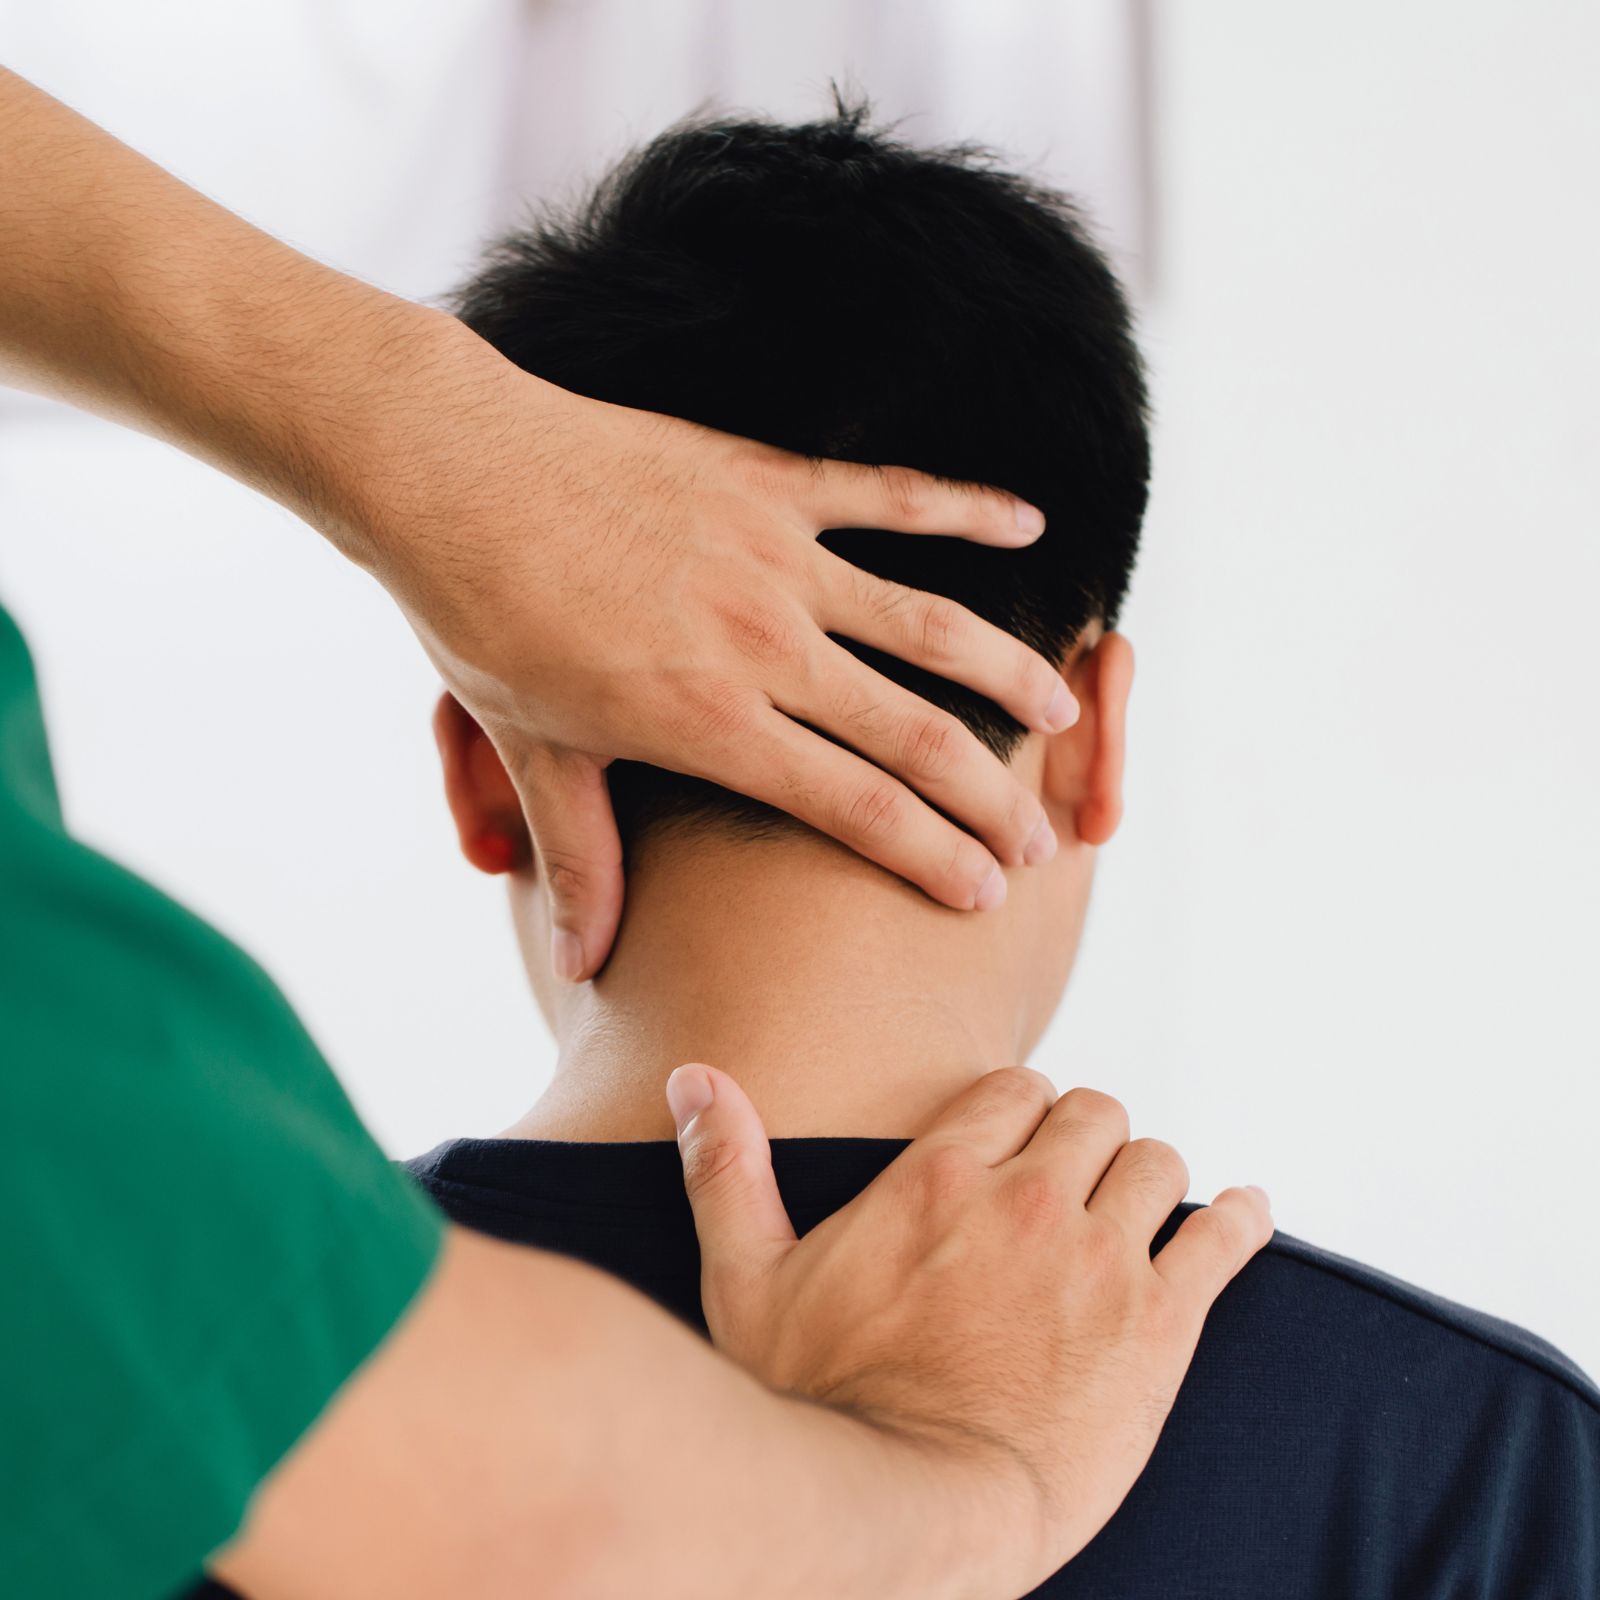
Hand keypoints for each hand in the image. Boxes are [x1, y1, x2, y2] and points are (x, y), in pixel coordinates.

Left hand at [351, 315, 1074, 981]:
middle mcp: (764, 646)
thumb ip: (580, 859)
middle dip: (992, 794)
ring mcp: (776, 558)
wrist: (452, 473)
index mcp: (712, 724)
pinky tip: (1033, 524)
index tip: (987, 891)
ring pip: (928, 624)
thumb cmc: (483, 616)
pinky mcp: (771, 482)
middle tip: (1046, 838)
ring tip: (1064, 707)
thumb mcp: (531, 749)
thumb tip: (582, 967)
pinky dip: (967, 507)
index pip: (855, 807)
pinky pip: (893, 495)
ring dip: (1006, 669)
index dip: (933, 855)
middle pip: (913, 734)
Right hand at [669, 1063, 1273, 1586]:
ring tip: (1143, 1208)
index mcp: (940, 1173)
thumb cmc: (821, 1400)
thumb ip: (728, 1167)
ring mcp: (1100, 1257)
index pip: (1017, 1089)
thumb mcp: (751, 1279)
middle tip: (1081, 1182)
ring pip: (1159, 1165)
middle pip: (1096, 1114)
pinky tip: (1244, 1214)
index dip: (1026, 1110)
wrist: (911, 1508)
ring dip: (1152, 1179)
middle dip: (1090, 1137)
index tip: (1026, 1140)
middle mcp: (1029, 1197)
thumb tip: (694, 1076)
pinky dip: (1241, 1219)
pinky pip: (1226, 1239)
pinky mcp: (1158, 1325)